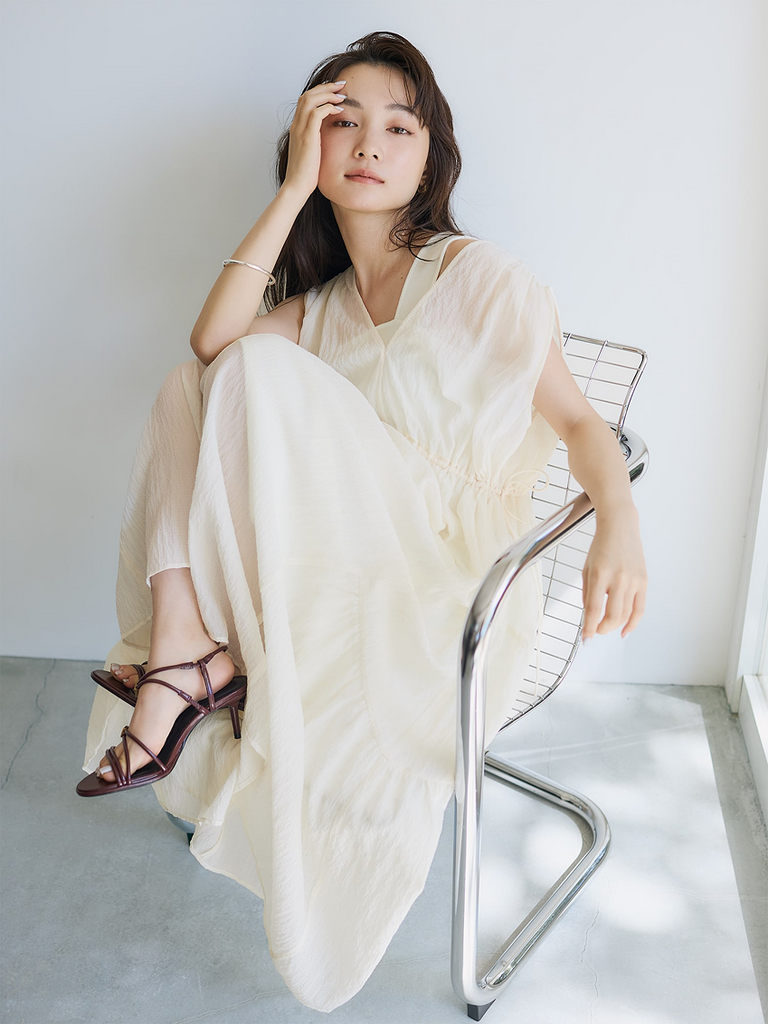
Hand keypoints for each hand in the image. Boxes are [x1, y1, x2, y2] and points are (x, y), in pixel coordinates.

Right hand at [282, 80, 346, 200]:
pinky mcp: (307, 137)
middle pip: (307, 95)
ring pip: (311, 99)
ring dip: (328, 94)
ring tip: (342, 94)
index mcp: (297, 129)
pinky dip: (328, 107)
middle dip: (325, 87)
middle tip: (341, 85)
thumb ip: (317, 142)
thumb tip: (328, 139)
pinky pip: (317, 113)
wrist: (296, 187)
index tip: (335, 91)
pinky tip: (339, 110)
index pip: (305, 101)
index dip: (320, 92)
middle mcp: (296, 126)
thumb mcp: (312, 154)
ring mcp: (300, 130)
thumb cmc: (306, 175)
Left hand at [581, 508, 646, 639]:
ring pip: (626, 614)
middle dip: (602, 629)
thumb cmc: (601, 545)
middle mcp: (618, 577)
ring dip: (614, 626)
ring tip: (606, 628)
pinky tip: (625, 631)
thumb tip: (590, 615)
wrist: (620, 526)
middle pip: (612, 615)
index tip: (585, 639)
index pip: (594, 609)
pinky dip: (633, 623)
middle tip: (595, 631)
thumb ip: (587, 592)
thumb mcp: (587, 567)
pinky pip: (640, 608)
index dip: (589, 627)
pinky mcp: (644, 581)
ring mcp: (633, 580)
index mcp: (599, 573)